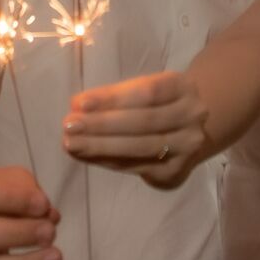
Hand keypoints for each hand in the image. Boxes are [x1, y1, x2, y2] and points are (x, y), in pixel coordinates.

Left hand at [63, 72, 207, 188]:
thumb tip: (76, 107)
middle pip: (143, 122)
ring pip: (140, 148)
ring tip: (71, 143)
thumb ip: (114, 97)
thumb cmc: (157, 103)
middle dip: (101, 125)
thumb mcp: (143, 89)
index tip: (78, 103)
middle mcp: (192, 117)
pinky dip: (107, 161)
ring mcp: (187, 148)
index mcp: (184, 87)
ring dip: (100, 147)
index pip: (147, 92)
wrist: (191, 130)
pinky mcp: (174, 173)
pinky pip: (136, 167)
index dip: (111, 99)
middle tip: (68, 126)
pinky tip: (86, 155)